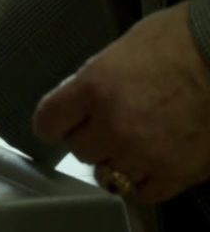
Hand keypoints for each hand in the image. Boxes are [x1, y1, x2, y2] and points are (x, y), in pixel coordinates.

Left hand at [33, 2, 209, 201]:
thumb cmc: (183, 39)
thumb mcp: (124, 49)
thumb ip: (95, 80)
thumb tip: (79, 102)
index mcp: (94, 88)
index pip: (48, 122)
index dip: (56, 122)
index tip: (64, 122)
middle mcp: (113, 125)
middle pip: (79, 149)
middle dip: (92, 137)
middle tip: (114, 123)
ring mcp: (143, 153)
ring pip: (108, 174)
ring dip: (118, 160)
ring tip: (139, 142)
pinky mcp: (174, 173)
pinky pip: (141, 192)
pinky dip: (144, 181)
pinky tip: (154, 162)